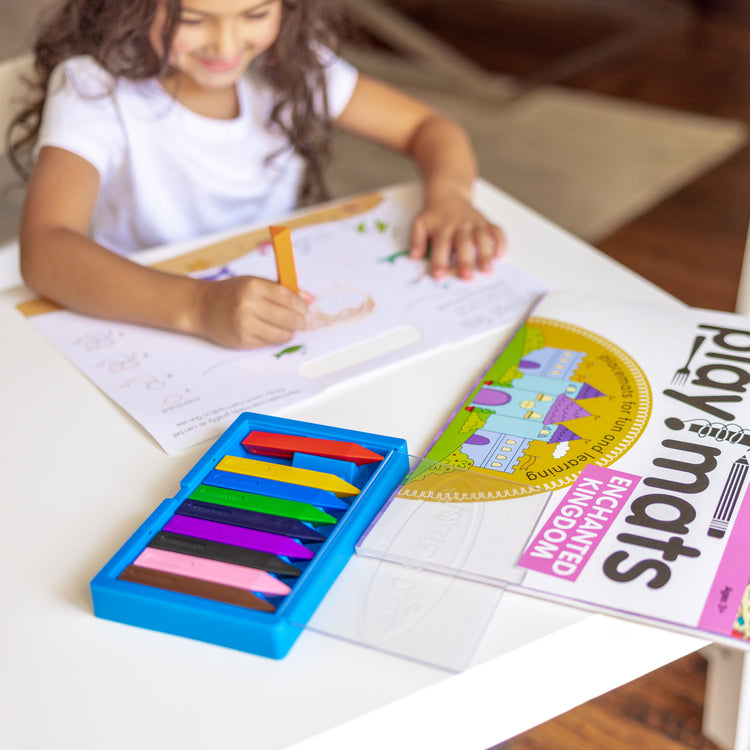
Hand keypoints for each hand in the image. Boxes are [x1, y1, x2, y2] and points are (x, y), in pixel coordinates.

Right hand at [193, 275, 308, 348]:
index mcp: (253, 286)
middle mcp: (248, 305)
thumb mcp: (255, 283)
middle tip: (302, 322)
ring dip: (290, 333)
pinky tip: (274, 333)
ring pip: (281, 334)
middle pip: (288, 318)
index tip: (305, 309)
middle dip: (300, 322)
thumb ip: (281, 289)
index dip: (301, 306)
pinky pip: (269, 343)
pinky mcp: (242, 340)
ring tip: (289, 328)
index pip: (288, 298)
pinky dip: (276, 339)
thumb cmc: (232, 293)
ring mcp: (244, 324)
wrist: (202, 306)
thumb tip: (309, 299)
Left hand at [409, 190, 504, 279]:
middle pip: (464, 243)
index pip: (441, 245)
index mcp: (442, 228)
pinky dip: (500, 242)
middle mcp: (460, 226)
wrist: (448, 193)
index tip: (439, 275)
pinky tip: (500, 255)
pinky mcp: (486, 223)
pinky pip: (496, 231)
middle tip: (467, 276)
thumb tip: (414, 256)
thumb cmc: (435, 214)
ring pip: (482, 237)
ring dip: (486, 253)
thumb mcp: (420, 223)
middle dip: (466, 260)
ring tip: (487, 269)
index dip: (440, 261)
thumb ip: (416, 240)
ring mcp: (474, 224)